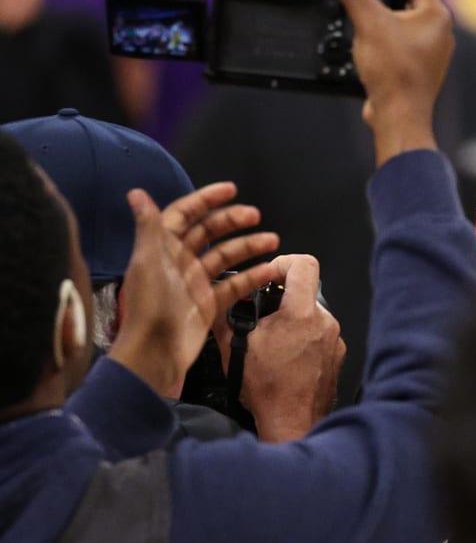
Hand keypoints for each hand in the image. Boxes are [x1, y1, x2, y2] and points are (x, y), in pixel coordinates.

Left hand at [110, 184, 280, 395]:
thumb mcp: (149, 262)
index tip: (232, 189)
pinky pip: (234, 284)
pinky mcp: (209, 302)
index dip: (206, 200)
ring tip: (272, 241)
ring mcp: (196, 282)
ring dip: (248, 246)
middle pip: (209, 232)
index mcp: (162, 248)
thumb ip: (149, 227)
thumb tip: (136, 193)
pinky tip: (270, 271)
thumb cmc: (150, 305)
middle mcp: (179, 261)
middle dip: (232, 220)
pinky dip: (251, 276)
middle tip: (256, 215)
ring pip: (226, 256)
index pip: (184, 214)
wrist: (156, 352)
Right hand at [239, 255, 344, 442]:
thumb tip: (225, 297)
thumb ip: (230, 316)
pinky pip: (320, 335)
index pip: (304, 265)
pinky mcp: (338, 354)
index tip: (270, 275)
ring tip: (272, 345)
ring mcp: (335, 339)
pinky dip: (303, 340)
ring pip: (311, 316)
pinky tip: (287, 359)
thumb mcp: (236, 348)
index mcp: (301, 315)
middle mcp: (325, 323)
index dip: (284, 263)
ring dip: (292, 323)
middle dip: (282, 302)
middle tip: (262, 320)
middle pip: (306, 293)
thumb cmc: (268, 390)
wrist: (292, 422)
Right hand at [324, 0, 453, 163]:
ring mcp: (431, 51)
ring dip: (381, 17)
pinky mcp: (418, 67)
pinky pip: (399, 43)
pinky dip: (383, 38)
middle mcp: (439, 32)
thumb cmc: (395, 72)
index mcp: (436, 15)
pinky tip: (366, 42)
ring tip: (360, 16)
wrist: (399, 115)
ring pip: (402, 22)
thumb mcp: (368, 22)